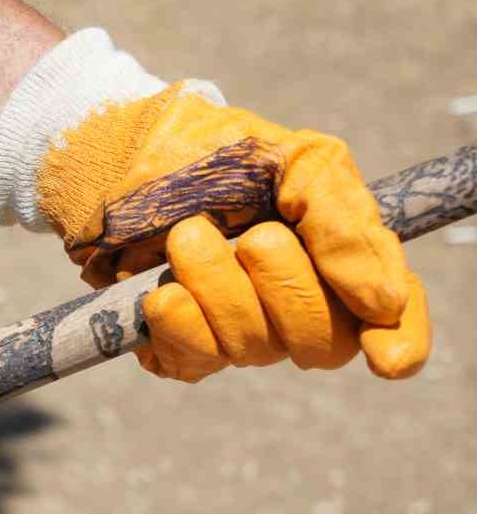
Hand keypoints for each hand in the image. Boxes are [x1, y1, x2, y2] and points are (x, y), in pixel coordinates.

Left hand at [0, 29, 429, 382]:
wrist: (113, 156)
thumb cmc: (209, 151)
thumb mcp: (295, 160)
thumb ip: (342, 219)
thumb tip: (384, 301)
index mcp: (337, 256)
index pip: (389, 318)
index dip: (400, 341)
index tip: (385, 356)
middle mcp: (294, 303)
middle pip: (323, 343)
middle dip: (287, 288)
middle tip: (250, 237)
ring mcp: (236, 328)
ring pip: (253, 349)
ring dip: (218, 290)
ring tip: (186, 237)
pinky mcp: (179, 342)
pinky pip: (194, 362)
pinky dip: (178, 325)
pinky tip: (162, 290)